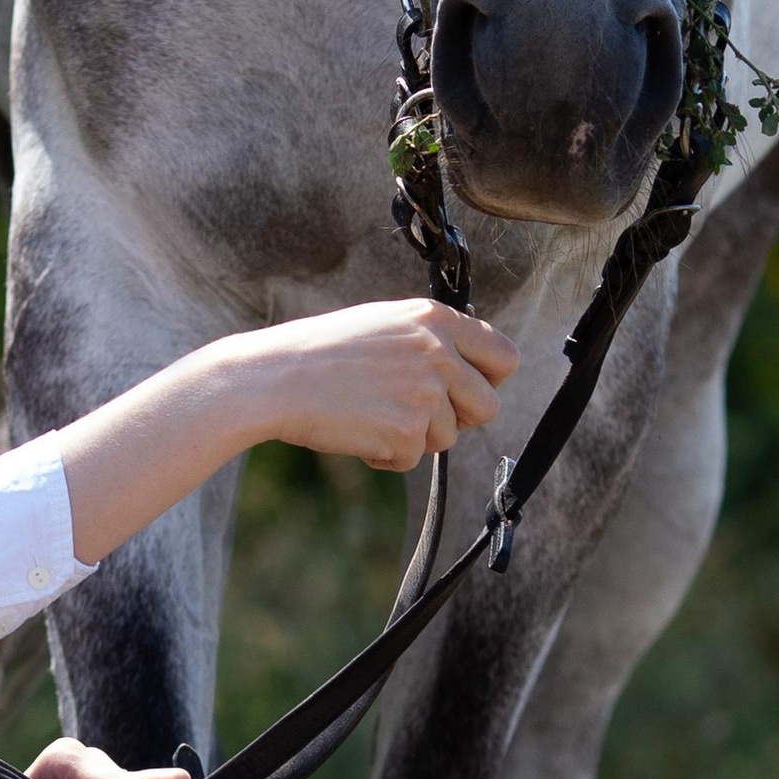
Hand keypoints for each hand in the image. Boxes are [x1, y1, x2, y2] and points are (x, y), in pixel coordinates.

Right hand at [246, 298, 517, 471]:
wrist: (274, 379)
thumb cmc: (321, 353)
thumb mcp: (384, 325)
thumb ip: (430, 341)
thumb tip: (466, 372)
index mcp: (435, 319)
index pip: (504, 355)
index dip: (489, 380)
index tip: (468, 390)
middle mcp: (438, 352)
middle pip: (488, 406)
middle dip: (459, 419)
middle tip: (419, 415)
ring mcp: (425, 393)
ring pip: (448, 437)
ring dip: (414, 437)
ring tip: (370, 413)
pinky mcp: (407, 431)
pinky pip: (413, 459)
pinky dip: (386, 455)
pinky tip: (356, 430)